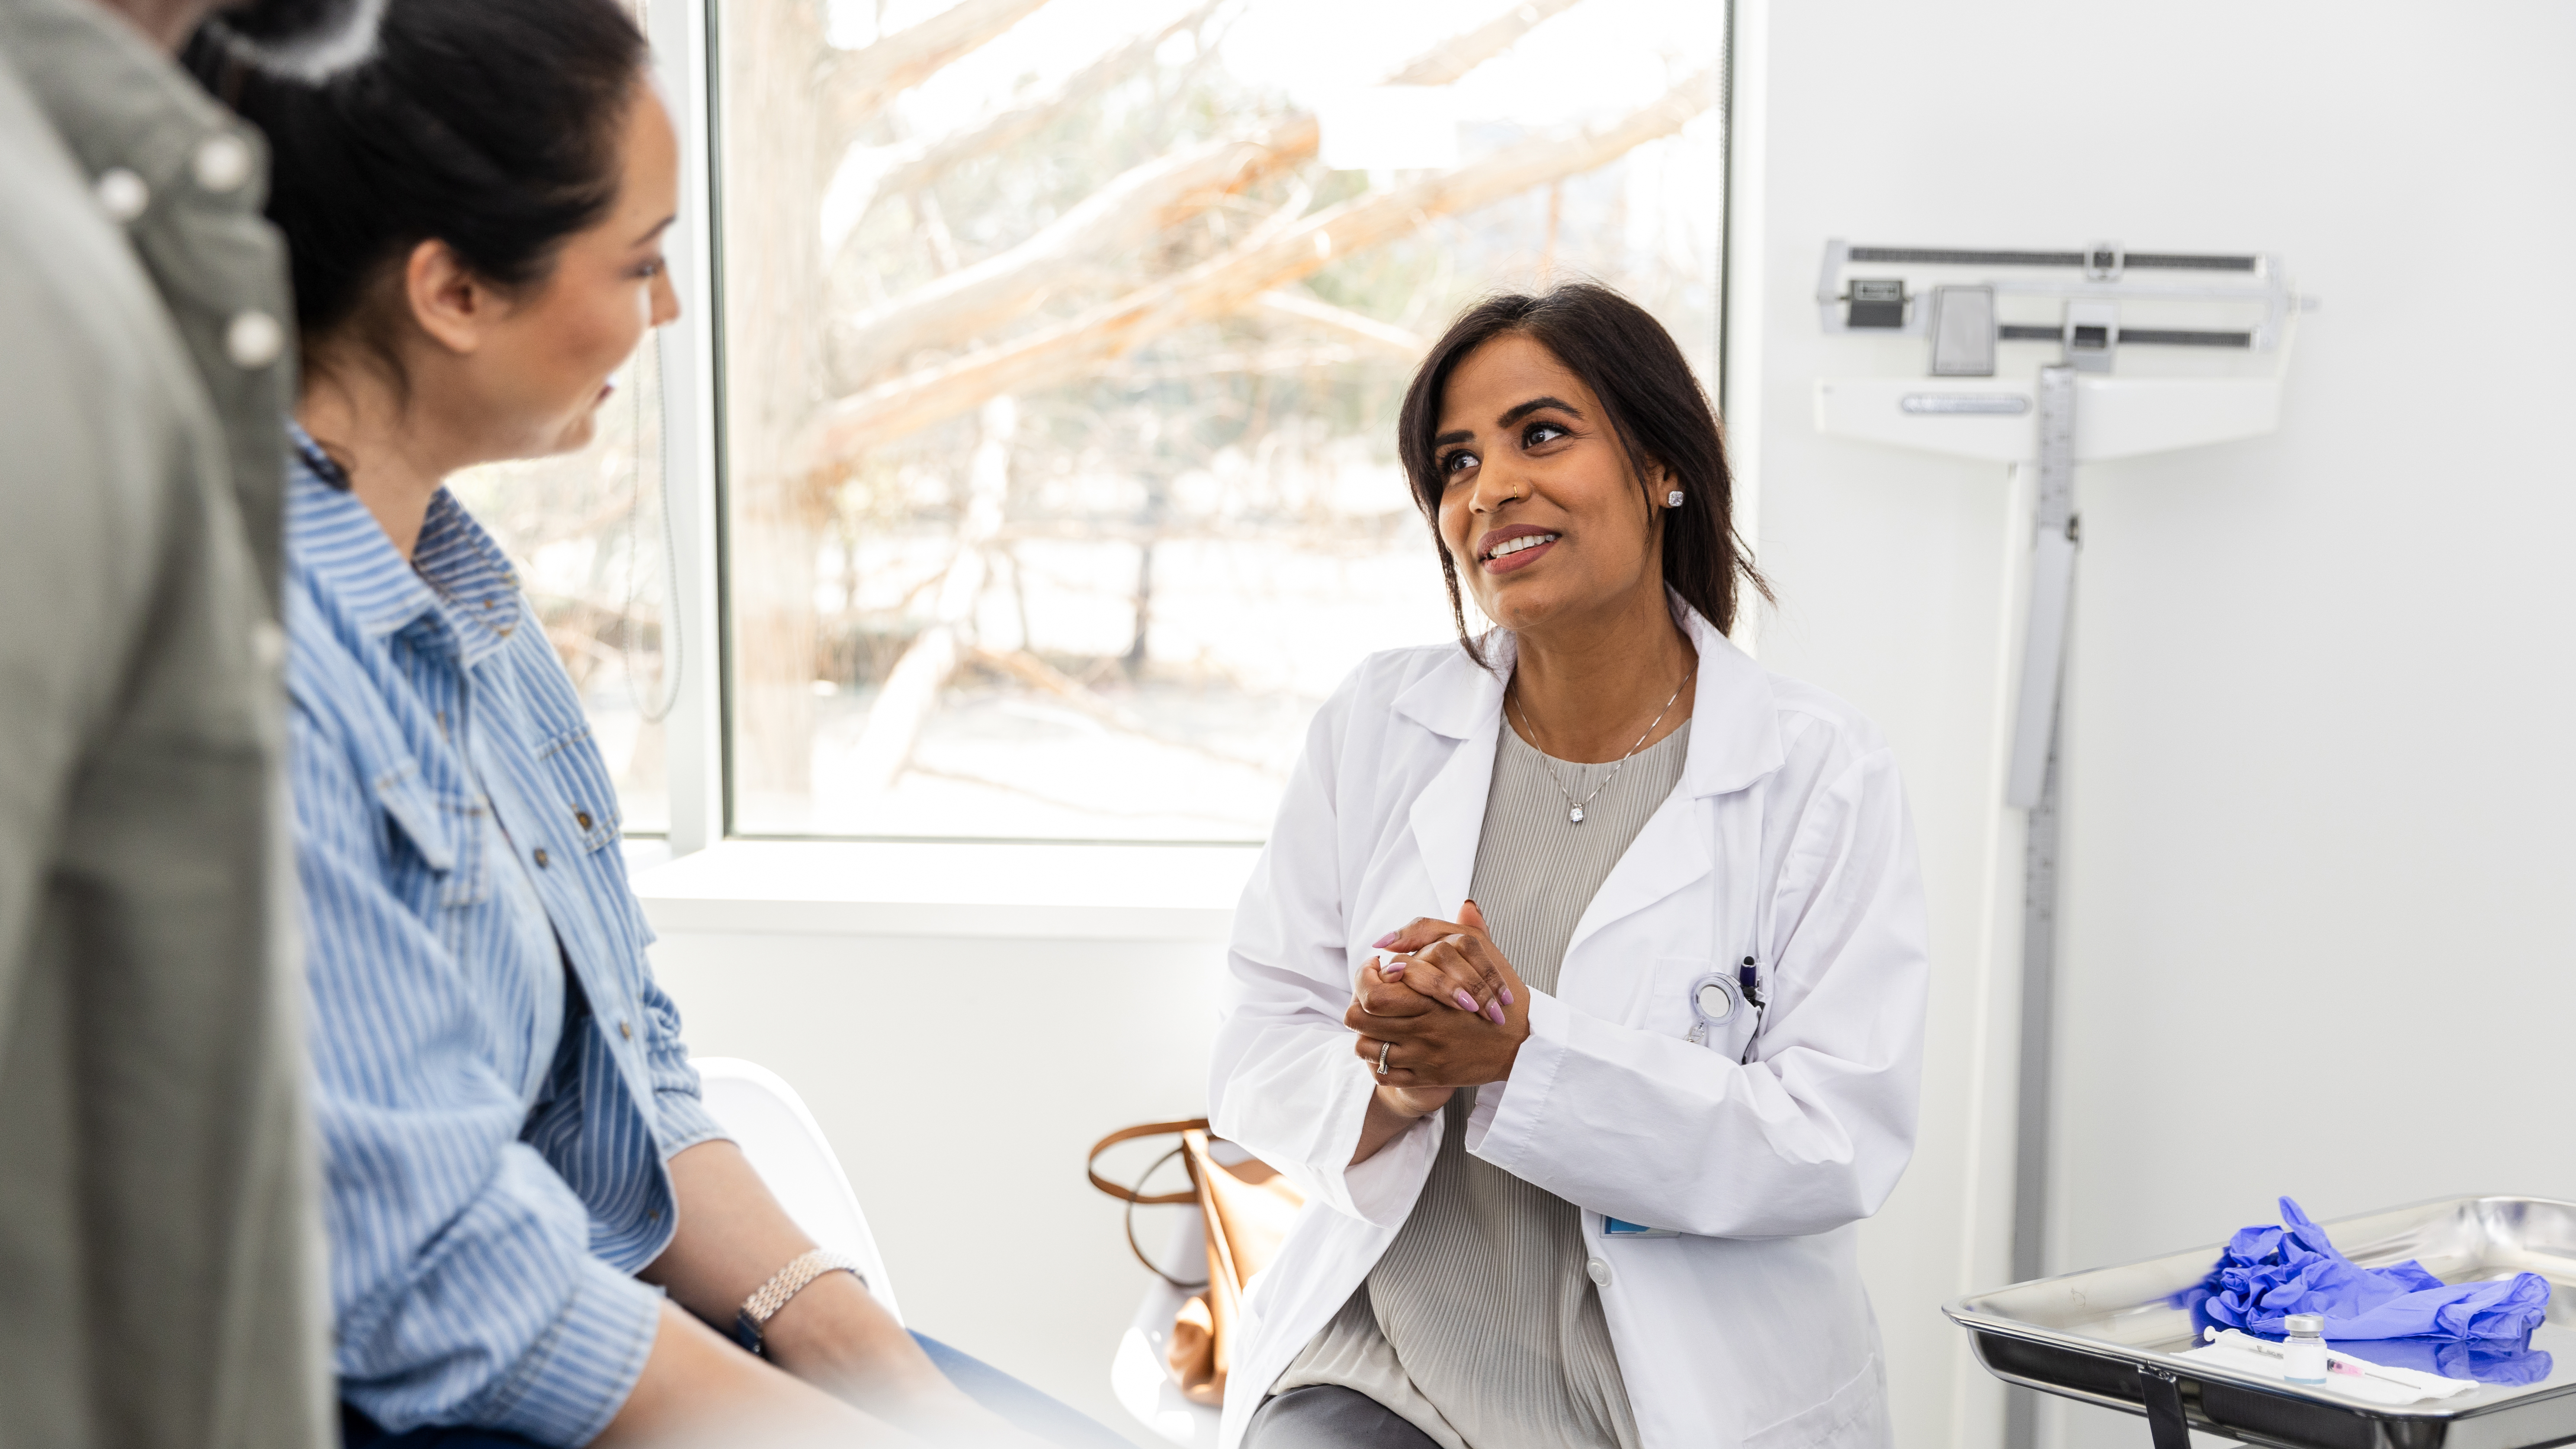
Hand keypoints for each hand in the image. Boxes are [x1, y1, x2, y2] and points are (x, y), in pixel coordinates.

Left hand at [1344, 903, 1529, 1089]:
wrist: (1523, 1046)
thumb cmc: (1503, 999)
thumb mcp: (1487, 954)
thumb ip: (1466, 929)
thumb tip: (1461, 903)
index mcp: (1431, 998)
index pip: (1373, 990)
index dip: (1365, 975)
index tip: (1377, 967)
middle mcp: (1422, 1029)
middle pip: (1359, 1018)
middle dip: (1357, 1002)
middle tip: (1370, 994)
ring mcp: (1422, 1056)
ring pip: (1364, 1047)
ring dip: (1366, 1032)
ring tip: (1376, 1020)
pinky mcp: (1426, 1077)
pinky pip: (1382, 1074)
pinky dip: (1379, 1060)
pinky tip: (1389, 1045)